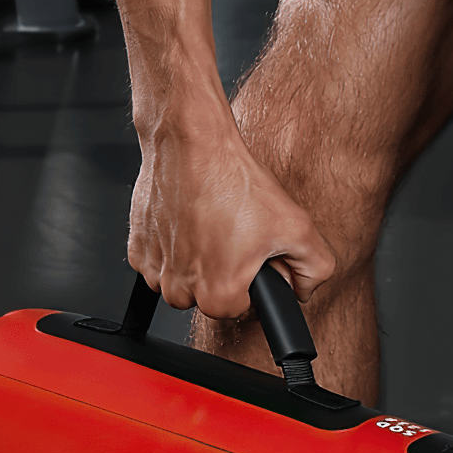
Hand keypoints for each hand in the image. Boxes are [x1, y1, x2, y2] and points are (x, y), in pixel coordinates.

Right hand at [127, 113, 335, 319]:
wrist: (192, 143)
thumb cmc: (233, 182)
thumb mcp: (297, 227)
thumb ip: (314, 268)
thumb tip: (305, 289)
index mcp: (219, 295)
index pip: (242, 309)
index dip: (254, 281)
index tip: (253, 256)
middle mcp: (181, 288)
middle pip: (209, 298)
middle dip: (225, 273)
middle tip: (236, 236)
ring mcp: (155, 268)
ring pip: (182, 281)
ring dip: (198, 262)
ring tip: (214, 225)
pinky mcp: (138, 247)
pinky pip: (160, 261)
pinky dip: (174, 247)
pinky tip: (190, 221)